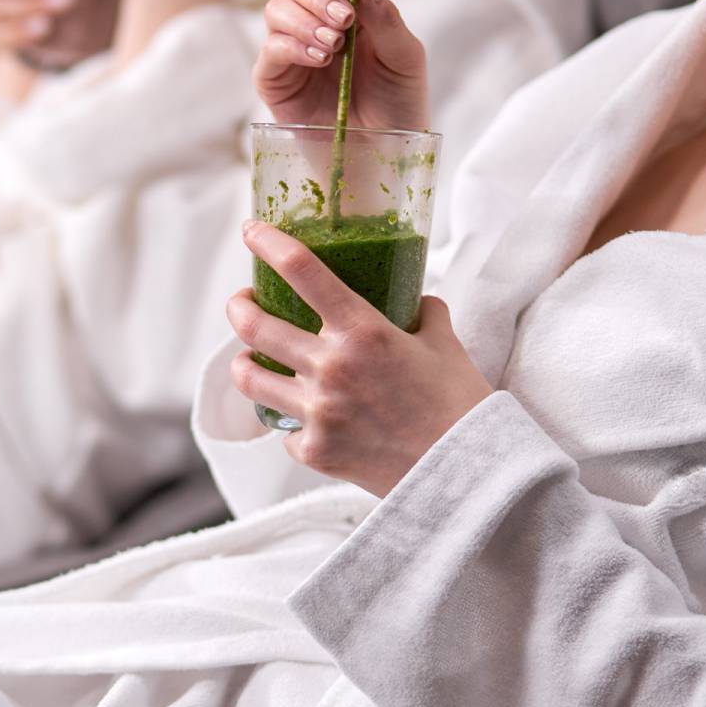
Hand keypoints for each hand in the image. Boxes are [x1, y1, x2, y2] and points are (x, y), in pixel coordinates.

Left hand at [226, 221, 491, 495]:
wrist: (467, 474)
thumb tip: (415, 302)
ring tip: (248, 360)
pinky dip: (292, 422)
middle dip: (239, 307)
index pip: (301, 271)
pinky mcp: (314, 450)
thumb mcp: (444, 343)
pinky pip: (285, 430)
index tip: (252, 232)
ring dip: (243, 363)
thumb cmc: (460, 404)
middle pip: (253, 326)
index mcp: (363, 331)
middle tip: (242, 303)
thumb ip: (423, 314)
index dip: (268, 243)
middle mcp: (331, 367)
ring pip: (250, 379)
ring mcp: (317, 411)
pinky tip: (304, 419)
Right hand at [256, 0, 429, 131]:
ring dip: (305, 20)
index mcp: (352, 14)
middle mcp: (318, 26)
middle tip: (344, 21)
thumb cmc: (398, 108)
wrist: (382, 157)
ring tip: (333, 47)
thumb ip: (386, 18)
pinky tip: (319, 60)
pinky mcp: (275, 81)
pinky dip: (291, 47)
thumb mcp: (404, 59)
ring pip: (277, 9)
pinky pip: (269, 49)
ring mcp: (293, 53)